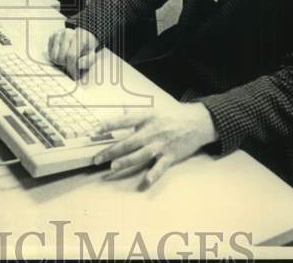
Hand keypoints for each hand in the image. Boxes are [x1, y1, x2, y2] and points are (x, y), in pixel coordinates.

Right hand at [47, 27, 99, 78]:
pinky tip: (62, 55)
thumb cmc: (87, 48)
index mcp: (79, 37)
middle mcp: (67, 33)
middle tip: (72, 66)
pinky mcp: (52, 37)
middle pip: (61, 57)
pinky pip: (49, 54)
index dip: (72, 68)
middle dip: (66, 65)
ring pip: (54, 56)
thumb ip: (88, 61)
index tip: (75, 76)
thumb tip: (79, 65)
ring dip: (60, 62)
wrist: (82, 35)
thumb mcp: (92, 55)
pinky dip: (56, 57)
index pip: (71, 56)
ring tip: (67, 60)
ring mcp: (58, 34)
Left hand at [92, 102, 217, 187]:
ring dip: (126, 161)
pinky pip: (160, 167)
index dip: (109, 125)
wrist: (197, 122)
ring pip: (141, 155)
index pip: (124, 120)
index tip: (94, 130)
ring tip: (113, 167)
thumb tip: (119, 112)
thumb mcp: (153, 110)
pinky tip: (144, 183)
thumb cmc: (173, 115)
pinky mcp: (170, 156)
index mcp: (146, 117)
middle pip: (128, 142)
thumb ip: (136, 114)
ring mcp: (161, 144)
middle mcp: (152, 131)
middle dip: (111, 150)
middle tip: (97, 158)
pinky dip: (153, 175)